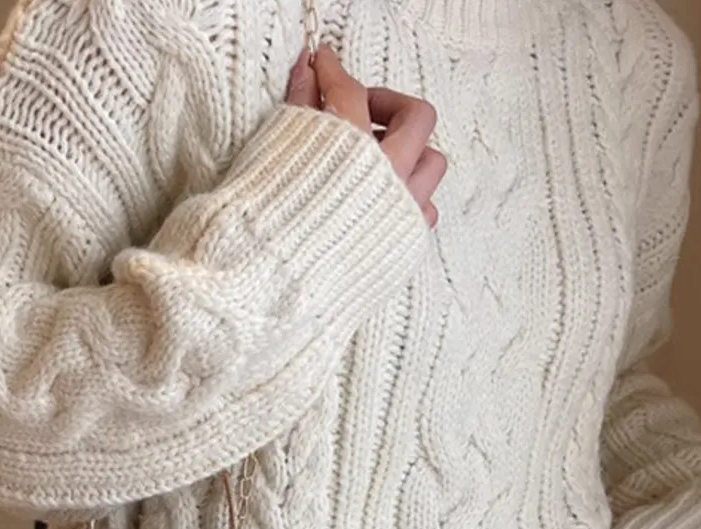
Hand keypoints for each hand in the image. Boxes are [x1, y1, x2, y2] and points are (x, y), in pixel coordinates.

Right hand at [286, 46, 446, 227]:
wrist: (274, 291)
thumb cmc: (268, 225)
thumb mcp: (275, 155)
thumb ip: (299, 108)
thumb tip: (308, 71)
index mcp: (351, 150)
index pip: (349, 92)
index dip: (333, 72)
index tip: (323, 65)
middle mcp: (388, 178)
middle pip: (417, 117)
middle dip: (390, 104)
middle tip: (361, 109)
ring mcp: (402, 212)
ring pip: (432, 164)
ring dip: (410, 154)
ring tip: (377, 159)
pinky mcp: (404, 245)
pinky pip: (424, 210)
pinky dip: (408, 198)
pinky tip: (380, 201)